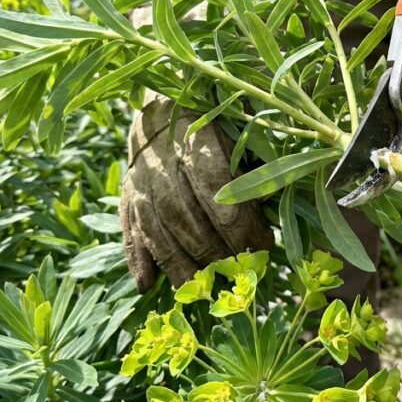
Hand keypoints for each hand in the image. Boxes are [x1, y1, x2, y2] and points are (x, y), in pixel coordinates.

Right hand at [120, 98, 272, 291]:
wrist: (161, 111)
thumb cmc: (215, 124)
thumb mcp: (239, 132)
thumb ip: (255, 165)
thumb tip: (274, 201)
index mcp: (195, 139)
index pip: (215, 186)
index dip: (239, 221)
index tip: (262, 245)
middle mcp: (162, 163)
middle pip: (185, 215)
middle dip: (215, 249)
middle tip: (240, 273)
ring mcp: (140, 183)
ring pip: (156, 229)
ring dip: (179, 264)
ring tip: (201, 290)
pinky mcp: (126, 198)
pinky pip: (129, 230)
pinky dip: (138, 260)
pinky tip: (147, 285)